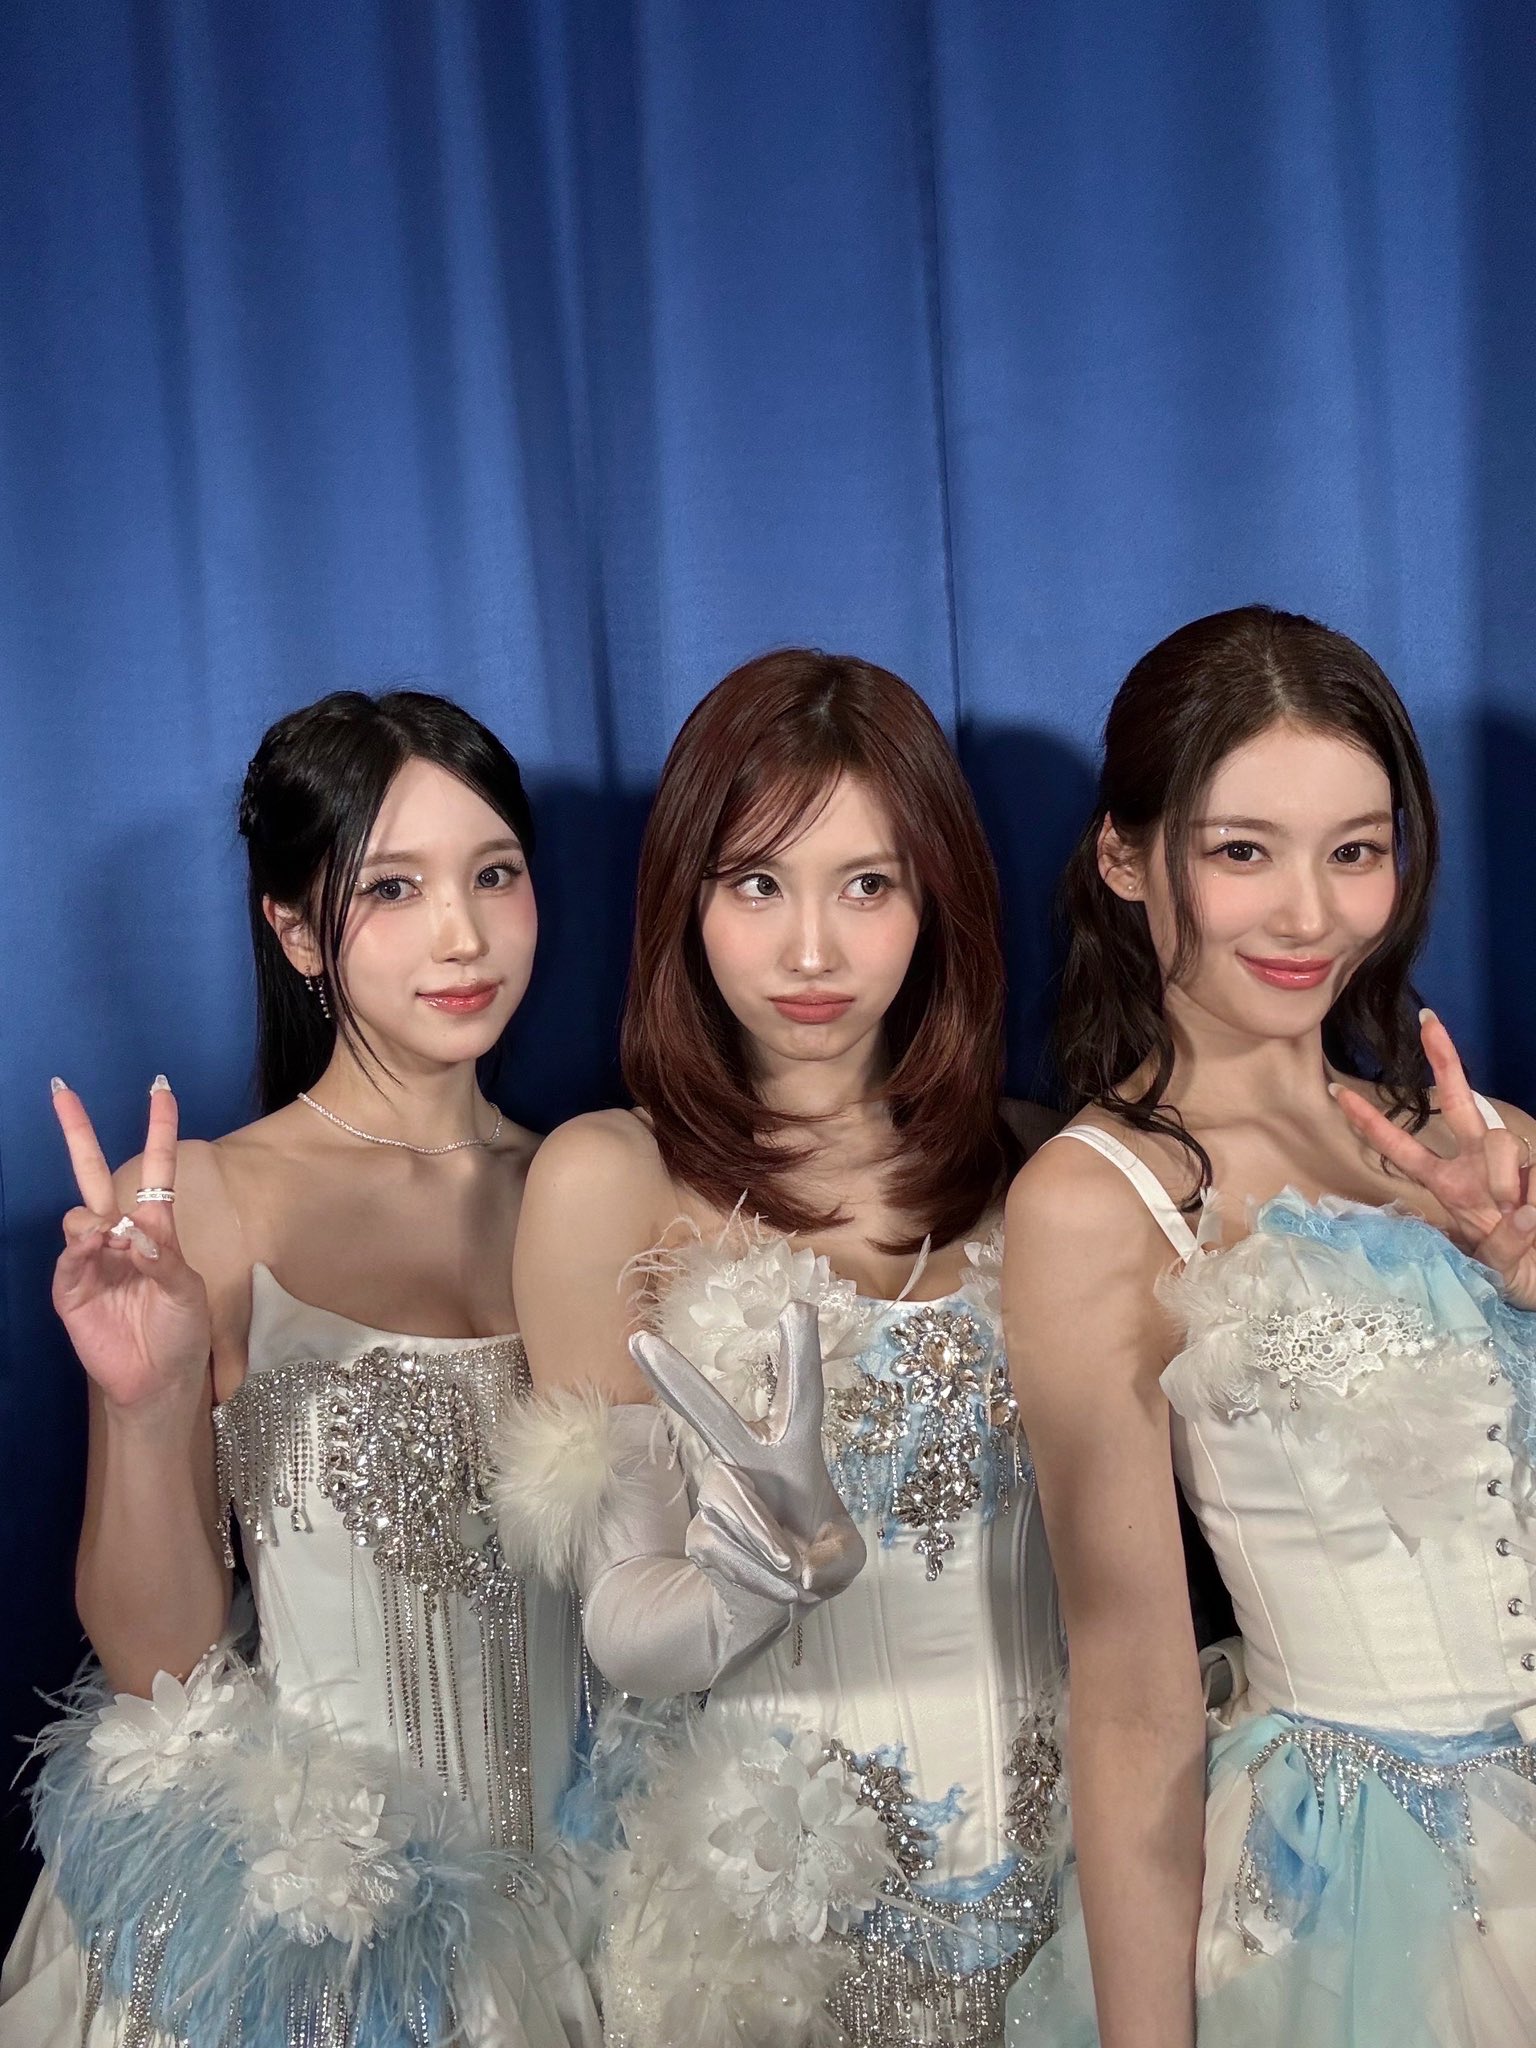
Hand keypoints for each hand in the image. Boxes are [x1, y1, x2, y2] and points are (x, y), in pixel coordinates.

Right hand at [51, 1079, 211, 1419]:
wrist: (159, 1380)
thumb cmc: (181, 1331)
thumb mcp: (188, 1292)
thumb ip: (164, 1259)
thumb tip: (130, 1231)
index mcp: (155, 1228)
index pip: (155, 1169)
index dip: (158, 1130)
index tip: (161, 1089)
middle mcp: (119, 1236)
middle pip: (92, 1175)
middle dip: (78, 1133)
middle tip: (63, 1092)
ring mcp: (92, 1259)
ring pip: (79, 1216)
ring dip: (96, 1221)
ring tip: (118, 1245)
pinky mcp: (71, 1288)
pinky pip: (69, 1257)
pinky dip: (82, 1249)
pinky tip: (99, 1250)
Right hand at [629, 1299, 865, 1598]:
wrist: (770, 1601)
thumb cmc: (816, 1560)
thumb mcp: (844, 1562)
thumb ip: (830, 1561)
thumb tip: (795, 1566)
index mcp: (796, 1450)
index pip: (800, 1395)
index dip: (799, 1353)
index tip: (796, 1307)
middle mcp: (752, 1459)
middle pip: (713, 1416)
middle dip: (678, 1381)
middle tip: (639, 1341)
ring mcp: (721, 1493)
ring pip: (733, 1506)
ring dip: (767, 1545)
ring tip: (791, 1572)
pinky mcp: (702, 1533)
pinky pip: (725, 1550)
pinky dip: (755, 1575)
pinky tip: (765, 1581)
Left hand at [1332, 1008, 1535, 1308]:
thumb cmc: (1512, 1266)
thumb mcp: (1488, 1262)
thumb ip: (1496, 1243)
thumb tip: (1521, 1215)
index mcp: (1448, 1185)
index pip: (1401, 1148)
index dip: (1371, 1122)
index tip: (1336, 1091)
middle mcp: (1475, 1163)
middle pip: (1457, 1102)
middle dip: (1445, 1059)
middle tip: (1428, 1022)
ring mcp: (1510, 1160)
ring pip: (1501, 1140)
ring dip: (1505, 1181)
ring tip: (1516, 1219)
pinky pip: (1534, 1165)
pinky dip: (1534, 1193)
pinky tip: (1530, 1216)